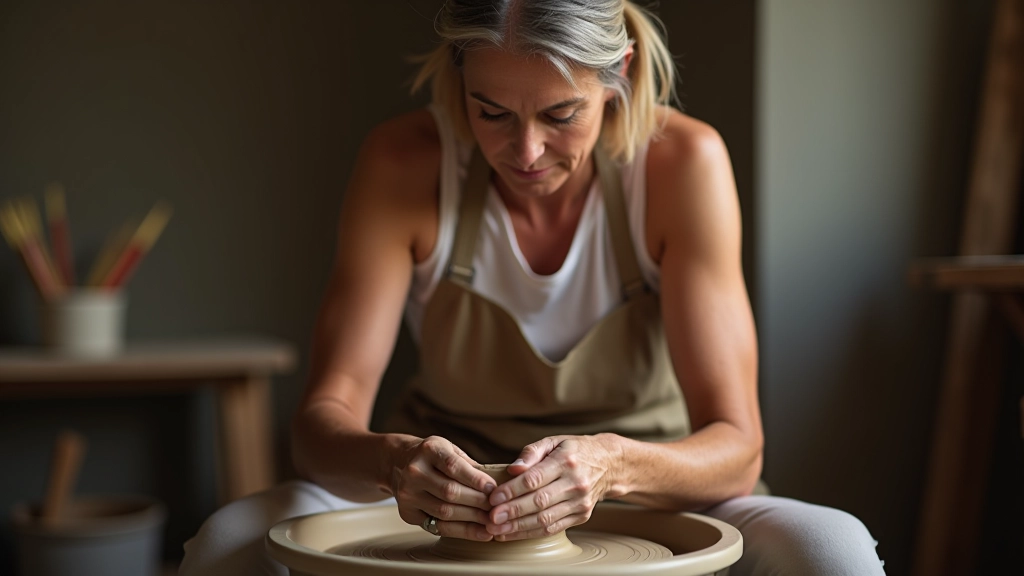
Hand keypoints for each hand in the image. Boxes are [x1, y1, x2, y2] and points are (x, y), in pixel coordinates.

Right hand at [389, 435, 496, 540]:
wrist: (399, 463)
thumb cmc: (434, 457)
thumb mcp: (451, 450)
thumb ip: (470, 466)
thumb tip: (498, 486)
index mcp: (428, 450)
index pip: (453, 466)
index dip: (475, 479)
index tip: (493, 488)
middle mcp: (414, 471)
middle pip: (449, 491)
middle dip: (477, 502)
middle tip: (498, 509)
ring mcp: (407, 494)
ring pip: (444, 511)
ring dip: (472, 519)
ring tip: (492, 522)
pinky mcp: (406, 513)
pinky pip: (438, 526)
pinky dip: (462, 531)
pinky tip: (480, 532)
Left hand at [485, 434, 622, 540]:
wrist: (609, 464)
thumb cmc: (575, 451)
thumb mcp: (553, 441)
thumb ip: (531, 452)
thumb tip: (512, 469)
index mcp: (566, 461)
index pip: (535, 479)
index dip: (512, 490)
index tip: (494, 497)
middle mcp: (575, 483)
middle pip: (539, 501)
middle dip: (512, 512)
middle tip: (491, 518)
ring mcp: (580, 502)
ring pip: (545, 519)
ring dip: (518, 527)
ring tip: (497, 530)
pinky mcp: (581, 515)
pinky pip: (553, 528)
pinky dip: (531, 533)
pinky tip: (513, 534)